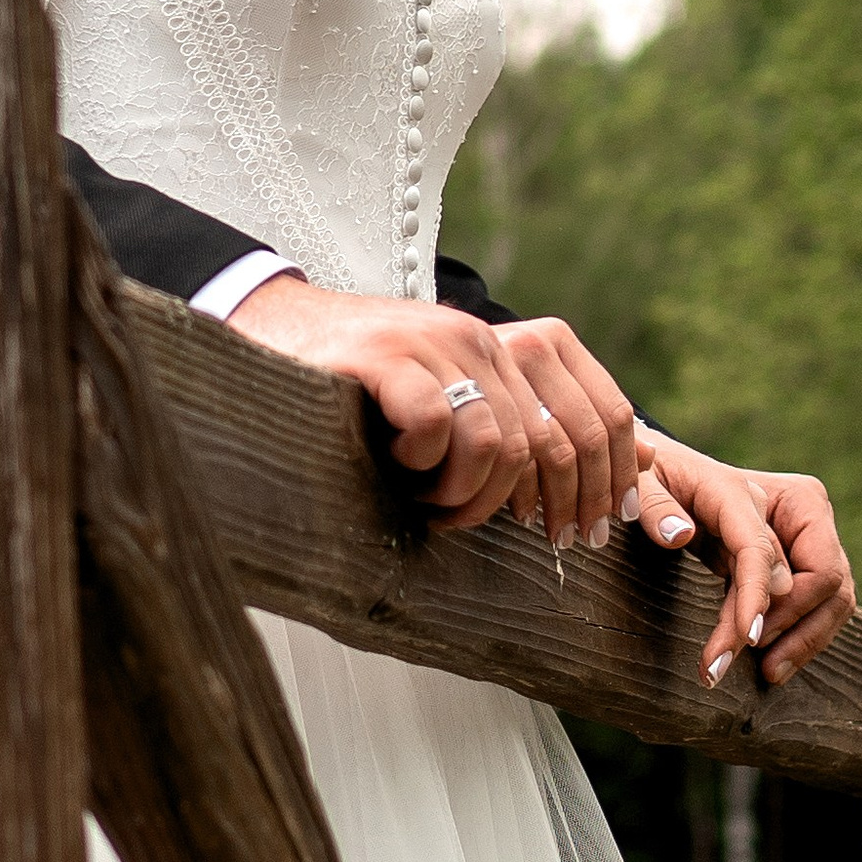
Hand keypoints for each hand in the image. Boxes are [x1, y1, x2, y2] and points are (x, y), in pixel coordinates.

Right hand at [224, 280, 636, 542]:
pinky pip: (435, 425)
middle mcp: (476, 338)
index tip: (569, 535)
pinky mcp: (386, 356)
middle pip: (541, 445)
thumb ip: (494, 423)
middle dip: (511, 506)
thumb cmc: (354, 383)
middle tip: (461, 522)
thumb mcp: (440, 395)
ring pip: (494, 442)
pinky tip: (390, 459)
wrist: (273, 325)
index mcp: (501, 349)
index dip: (588, 489)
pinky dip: (418, 461)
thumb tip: (570, 491)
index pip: (583, 421)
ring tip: (421, 495)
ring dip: (459, 491)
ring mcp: (432, 342)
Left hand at [633, 435, 857, 688]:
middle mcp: (792, 508)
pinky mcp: (803, 558)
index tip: (747, 639)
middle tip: (744, 664)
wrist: (673, 470)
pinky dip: (801, 633)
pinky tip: (773, 664)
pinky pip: (818, 601)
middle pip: (821, 576)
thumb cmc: (652, 475)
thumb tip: (678, 535)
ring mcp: (805, 533)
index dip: (759, 597)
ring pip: (832, 594)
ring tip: (768, 674)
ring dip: (804, 638)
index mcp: (745, 489)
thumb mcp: (639, 482)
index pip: (766, 550)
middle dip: (790, 625)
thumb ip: (653, 504)